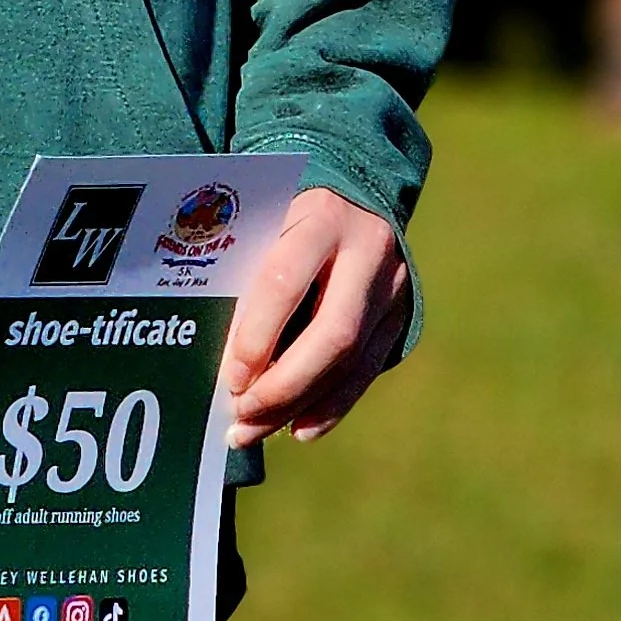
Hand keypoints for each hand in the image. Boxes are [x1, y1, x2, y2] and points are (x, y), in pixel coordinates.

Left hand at [225, 188, 410, 449]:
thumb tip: (219, 355)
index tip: (229, 377)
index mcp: (321, 216)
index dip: (256, 336)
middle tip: (240, 418)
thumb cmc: (283, 208)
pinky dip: (331, 405)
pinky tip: (298, 429)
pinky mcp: (400, 314)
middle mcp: (368, 250)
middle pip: (333, 333)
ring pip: (352, 360)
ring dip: (301, 405)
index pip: (286, 282)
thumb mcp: (263, 219)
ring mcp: (392, 286)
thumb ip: (244, 270)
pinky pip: (368, 370)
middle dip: (284, 386)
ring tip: (254, 430)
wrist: (351, 191)